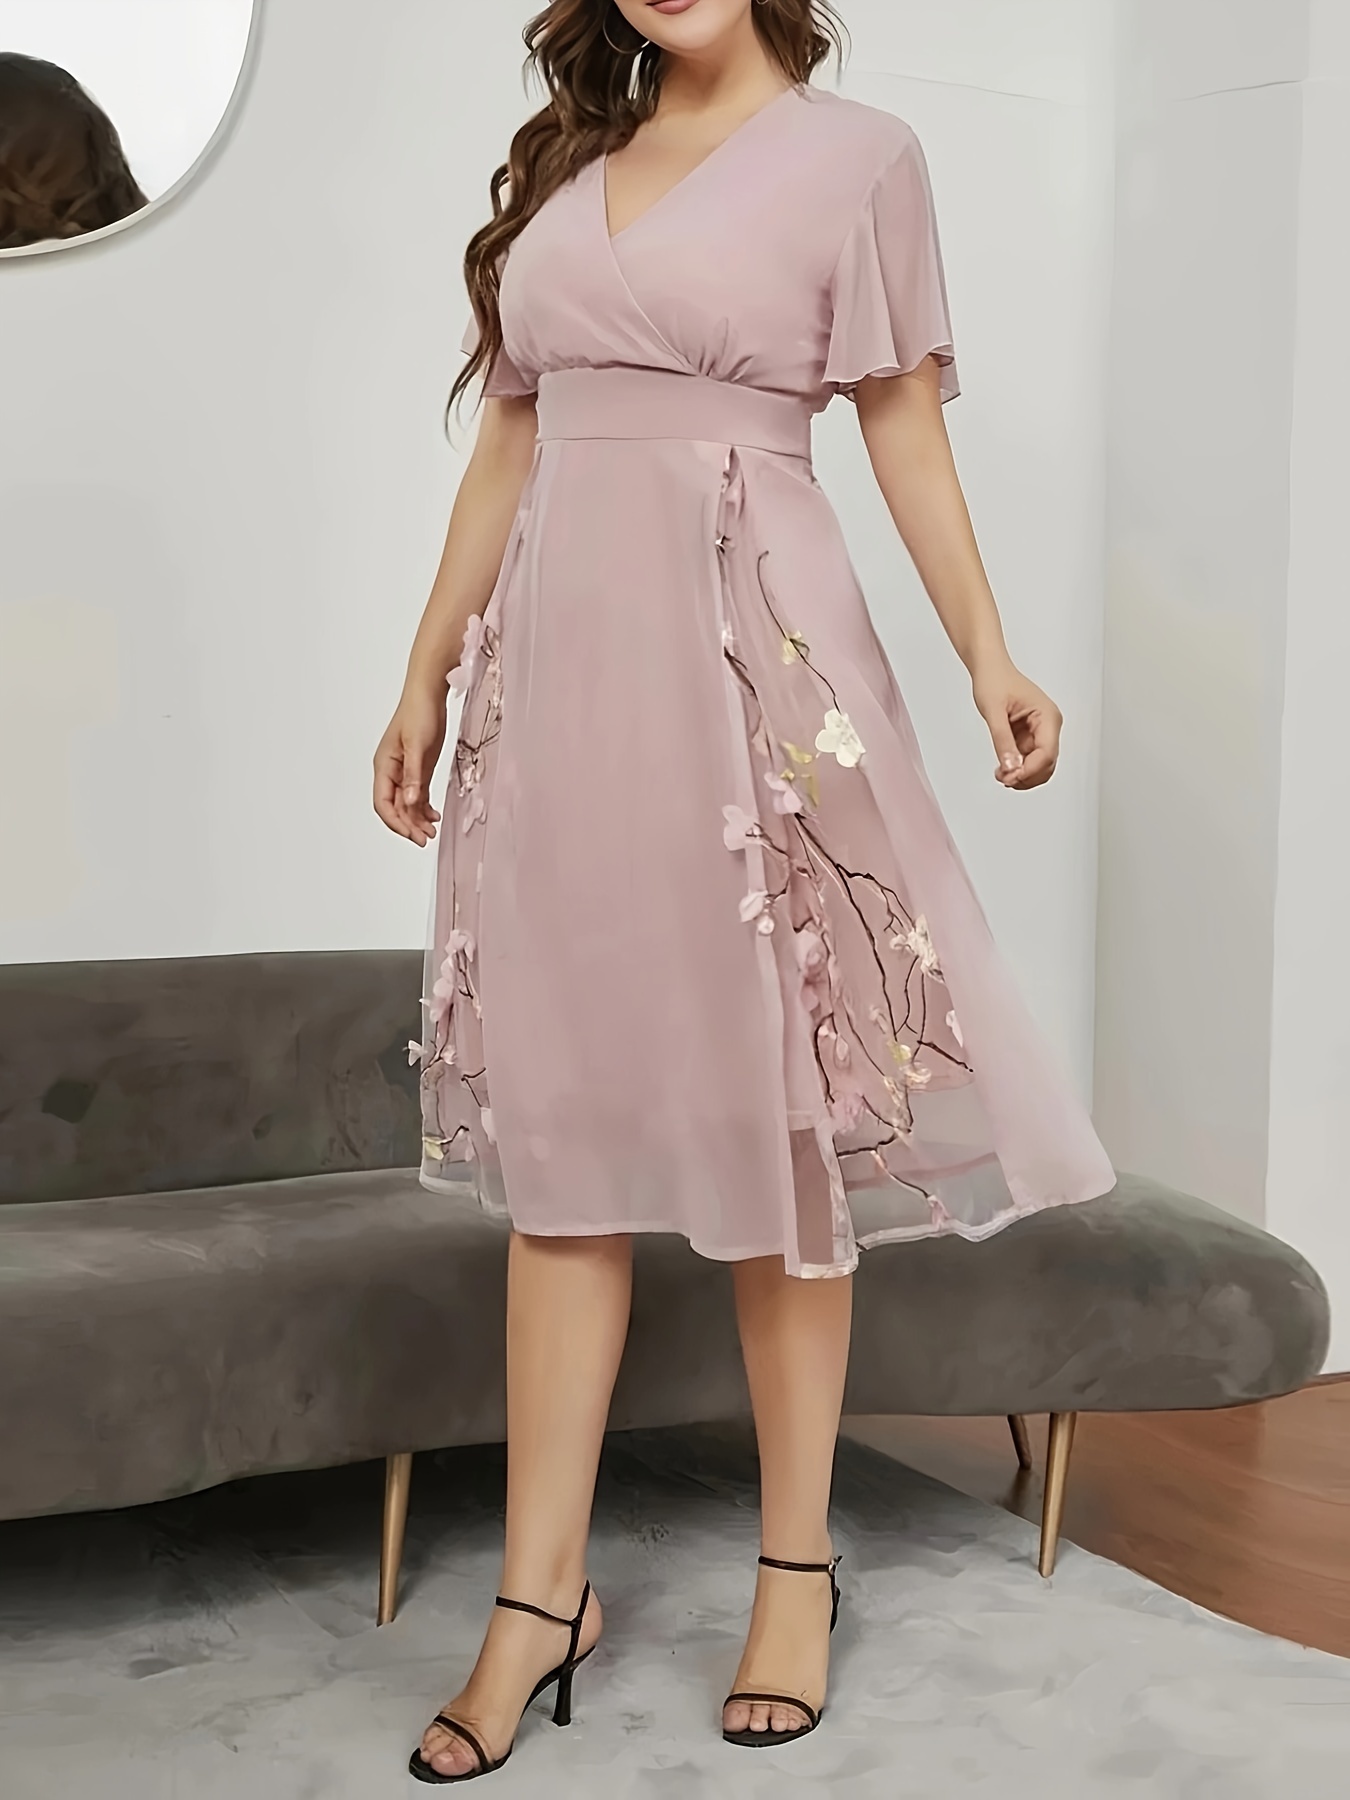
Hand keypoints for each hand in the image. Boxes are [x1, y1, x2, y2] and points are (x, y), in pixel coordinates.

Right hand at [373, 682, 447, 845]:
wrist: (429, 694)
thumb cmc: (419, 712)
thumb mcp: (418, 745)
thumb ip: (414, 775)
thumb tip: (411, 802)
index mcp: (384, 766)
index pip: (383, 803)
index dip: (396, 822)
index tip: (412, 834)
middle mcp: (391, 771)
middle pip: (395, 807)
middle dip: (408, 825)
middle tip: (426, 838)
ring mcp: (405, 771)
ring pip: (407, 804)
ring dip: (417, 819)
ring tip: (431, 831)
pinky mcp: (418, 768)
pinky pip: (417, 795)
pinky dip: (424, 808)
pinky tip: (434, 816)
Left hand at [972, 661, 1062, 789]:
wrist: (990, 670)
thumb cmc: (995, 681)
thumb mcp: (993, 711)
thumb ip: (1002, 740)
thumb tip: (1010, 766)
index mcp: (1047, 716)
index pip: (1047, 753)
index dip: (1029, 770)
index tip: (1010, 777)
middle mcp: (1049, 725)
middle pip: (1047, 764)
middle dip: (1027, 776)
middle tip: (1003, 778)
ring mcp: (1041, 732)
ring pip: (1040, 766)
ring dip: (1022, 775)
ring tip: (1001, 774)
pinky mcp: (1031, 737)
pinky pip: (1029, 760)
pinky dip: (1018, 769)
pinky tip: (1004, 768)